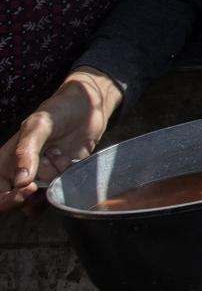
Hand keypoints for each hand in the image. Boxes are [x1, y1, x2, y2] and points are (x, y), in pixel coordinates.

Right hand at [1, 70, 119, 210]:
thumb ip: (26, 152)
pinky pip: (62, 189)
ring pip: (43, 196)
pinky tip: (68, 158)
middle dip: (35, 188)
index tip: (30, 188)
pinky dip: (66, 177)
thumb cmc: (57, 111)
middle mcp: (21, 174)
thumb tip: (20, 182)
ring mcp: (42, 177)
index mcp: (5, 163)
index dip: (9, 200)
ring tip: (57, 153)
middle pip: (19, 201)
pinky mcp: (62, 177)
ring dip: (53, 178)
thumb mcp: (37, 126)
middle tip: (47, 171)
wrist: (89, 106)